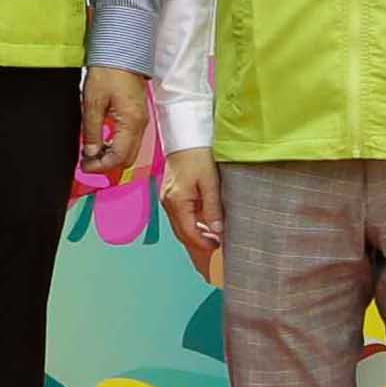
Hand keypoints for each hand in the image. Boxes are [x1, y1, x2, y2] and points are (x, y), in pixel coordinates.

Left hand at [79, 64, 153, 180]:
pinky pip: (130, 139)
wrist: (123, 50)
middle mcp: (140, 124)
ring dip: (111, 156)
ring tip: (91, 151)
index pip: (118, 157)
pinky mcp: (137, 115)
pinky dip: (116, 146)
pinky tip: (102, 140)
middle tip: (86, 162)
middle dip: (107, 165)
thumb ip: (92, 131)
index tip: (84, 166)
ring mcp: (141, 120)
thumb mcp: (93, 102)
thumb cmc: (109, 70)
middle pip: (127, 158)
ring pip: (130, 150)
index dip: (100, 167)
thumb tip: (90, 152)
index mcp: (131, 123)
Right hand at [163, 145, 222, 277]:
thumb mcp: (210, 182)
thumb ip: (213, 208)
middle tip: (215, 250)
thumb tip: (217, 231)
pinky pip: (180, 216)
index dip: (203, 243)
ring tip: (212, 240)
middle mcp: (168, 203)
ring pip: (180, 225)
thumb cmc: (198, 155)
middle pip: (182, 233)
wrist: (186, 136)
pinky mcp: (170, 194)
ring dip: (194, 235)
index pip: (188, 233)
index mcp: (177, 202)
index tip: (217, 247)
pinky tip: (203, 225)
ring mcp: (167, 198)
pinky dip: (191, 224)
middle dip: (198, 244)